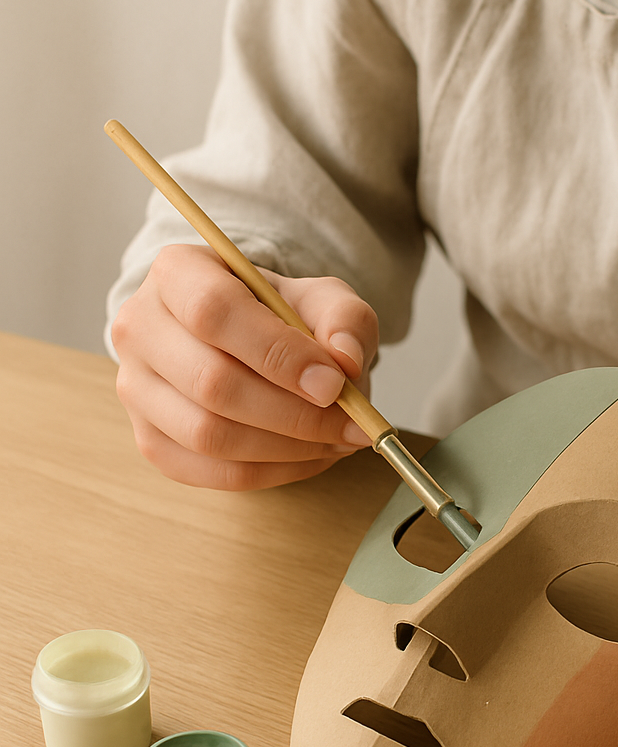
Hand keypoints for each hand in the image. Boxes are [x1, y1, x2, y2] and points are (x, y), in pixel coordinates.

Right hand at [111, 244, 378, 489]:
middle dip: (294, 414)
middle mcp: (140, 329)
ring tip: (337, 440)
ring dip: (288, 448)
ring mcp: (136, 390)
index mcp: (176, 274)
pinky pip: (214, 473)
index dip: (278, 355)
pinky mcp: (152, 442)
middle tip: (351, 423)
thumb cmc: (285, 317)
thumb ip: (345, 320)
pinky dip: (274, 472)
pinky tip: (310, 456)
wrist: (254, 344)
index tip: (334, 384)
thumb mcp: (325, 301)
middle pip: (211, 383)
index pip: (214, 312)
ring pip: (209, 436)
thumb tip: (345, 360)